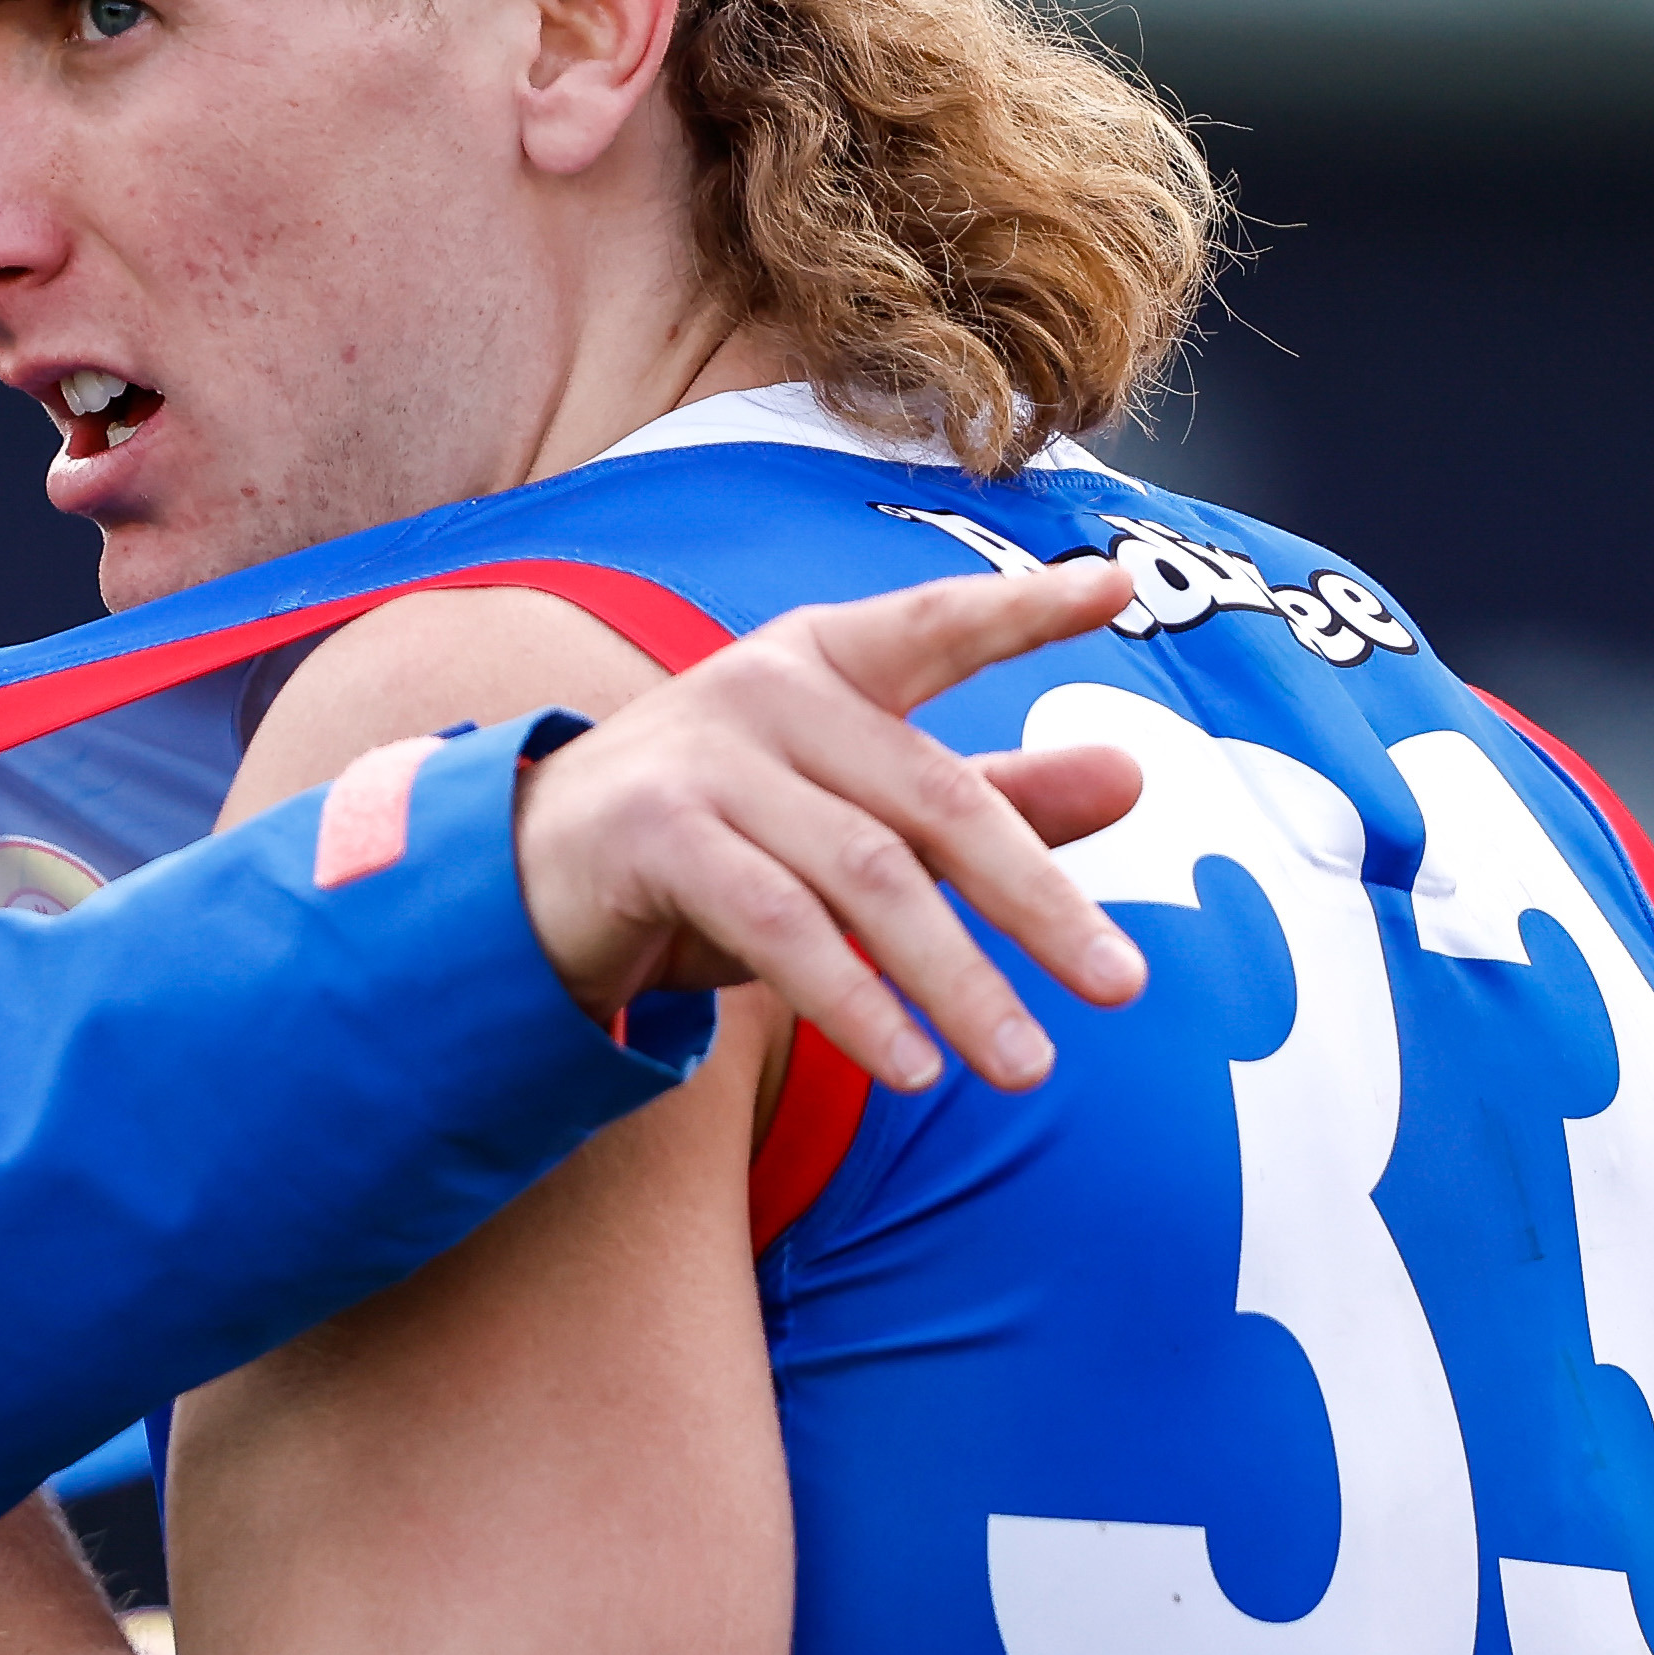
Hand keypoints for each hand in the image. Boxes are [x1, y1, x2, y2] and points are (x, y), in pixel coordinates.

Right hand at [511, 557, 1151, 1091]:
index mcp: (822, 660)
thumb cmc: (713, 839)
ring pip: (865, 876)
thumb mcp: (851, 814)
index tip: (1115, 587)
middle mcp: (766, 689)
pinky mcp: (654, 835)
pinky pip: (778, 927)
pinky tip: (912, 1066)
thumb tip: (1131, 776)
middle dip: (1035, 900)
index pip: (935, 625)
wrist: (522, 877)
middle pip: (932, 798)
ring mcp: (704, 757)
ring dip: (956, 980)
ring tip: (1025, 1066)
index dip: (1021, 609)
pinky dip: (853, 1004)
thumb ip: (989, 796)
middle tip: (1122, 985)